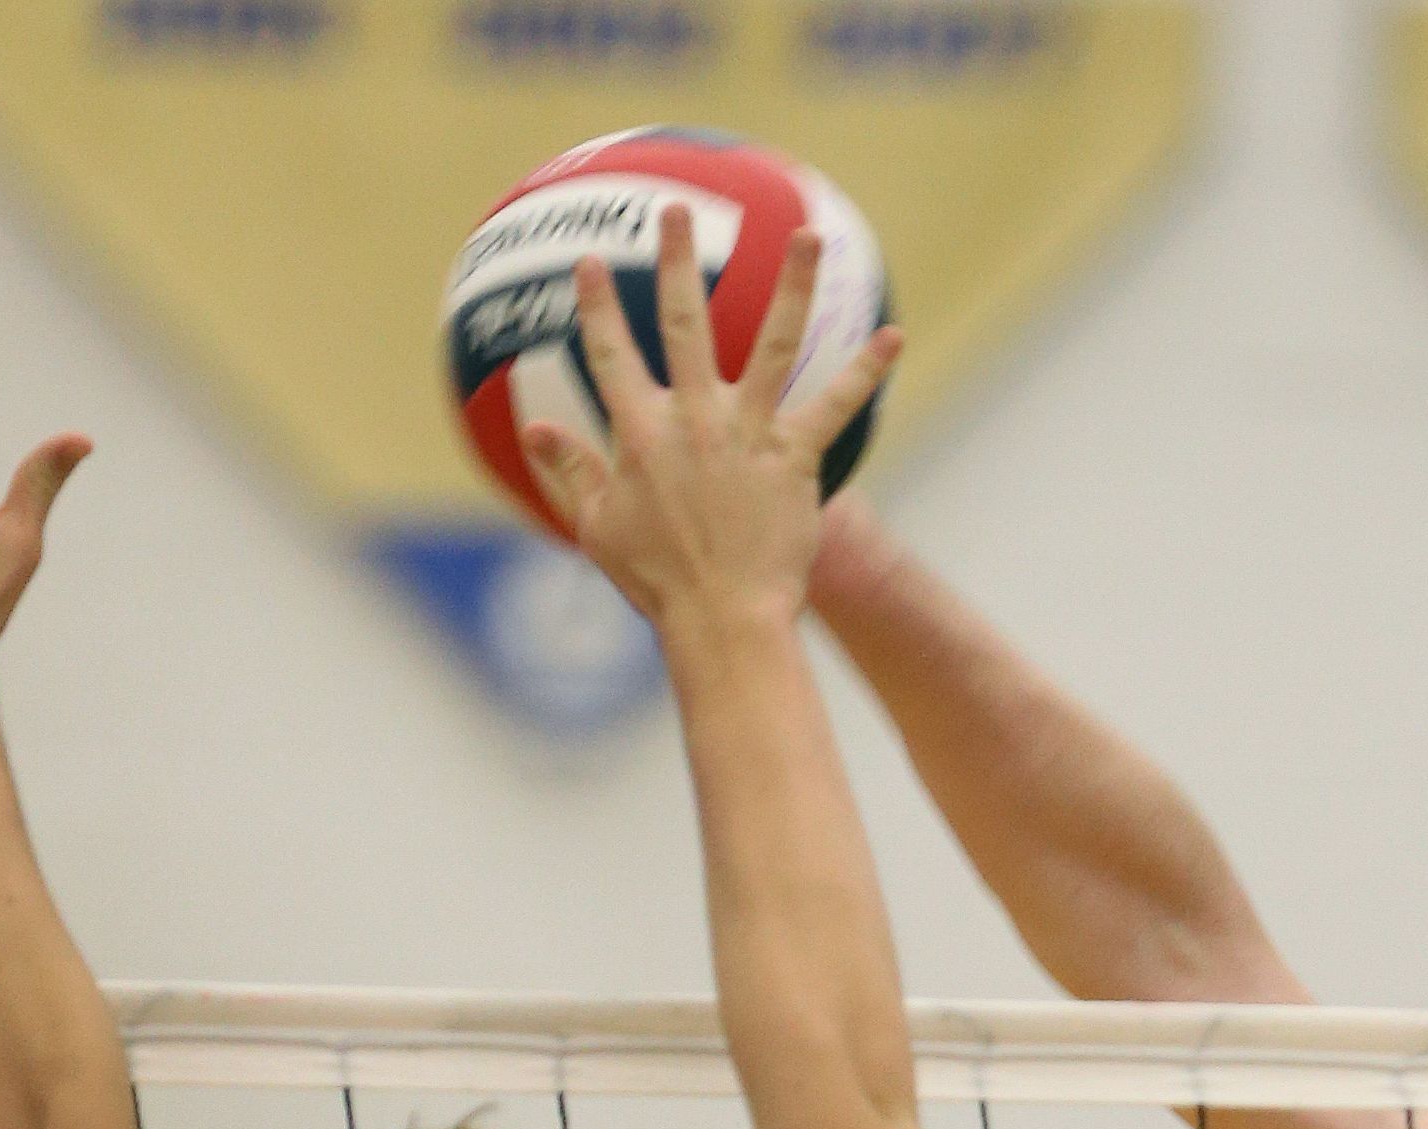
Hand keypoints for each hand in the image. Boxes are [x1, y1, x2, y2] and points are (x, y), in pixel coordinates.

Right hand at [525, 210, 901, 640]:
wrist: (723, 615)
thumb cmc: (658, 580)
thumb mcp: (597, 526)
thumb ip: (569, 468)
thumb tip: (534, 425)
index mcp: (640, 433)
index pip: (610, 355)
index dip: (597, 306)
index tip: (589, 261)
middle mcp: (694, 418)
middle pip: (683, 324)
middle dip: (675, 262)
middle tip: (674, 213)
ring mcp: (749, 432)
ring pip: (774, 343)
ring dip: (793, 285)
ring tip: (807, 236)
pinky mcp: (796, 456)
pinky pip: (837, 404)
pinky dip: (866, 370)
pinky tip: (893, 336)